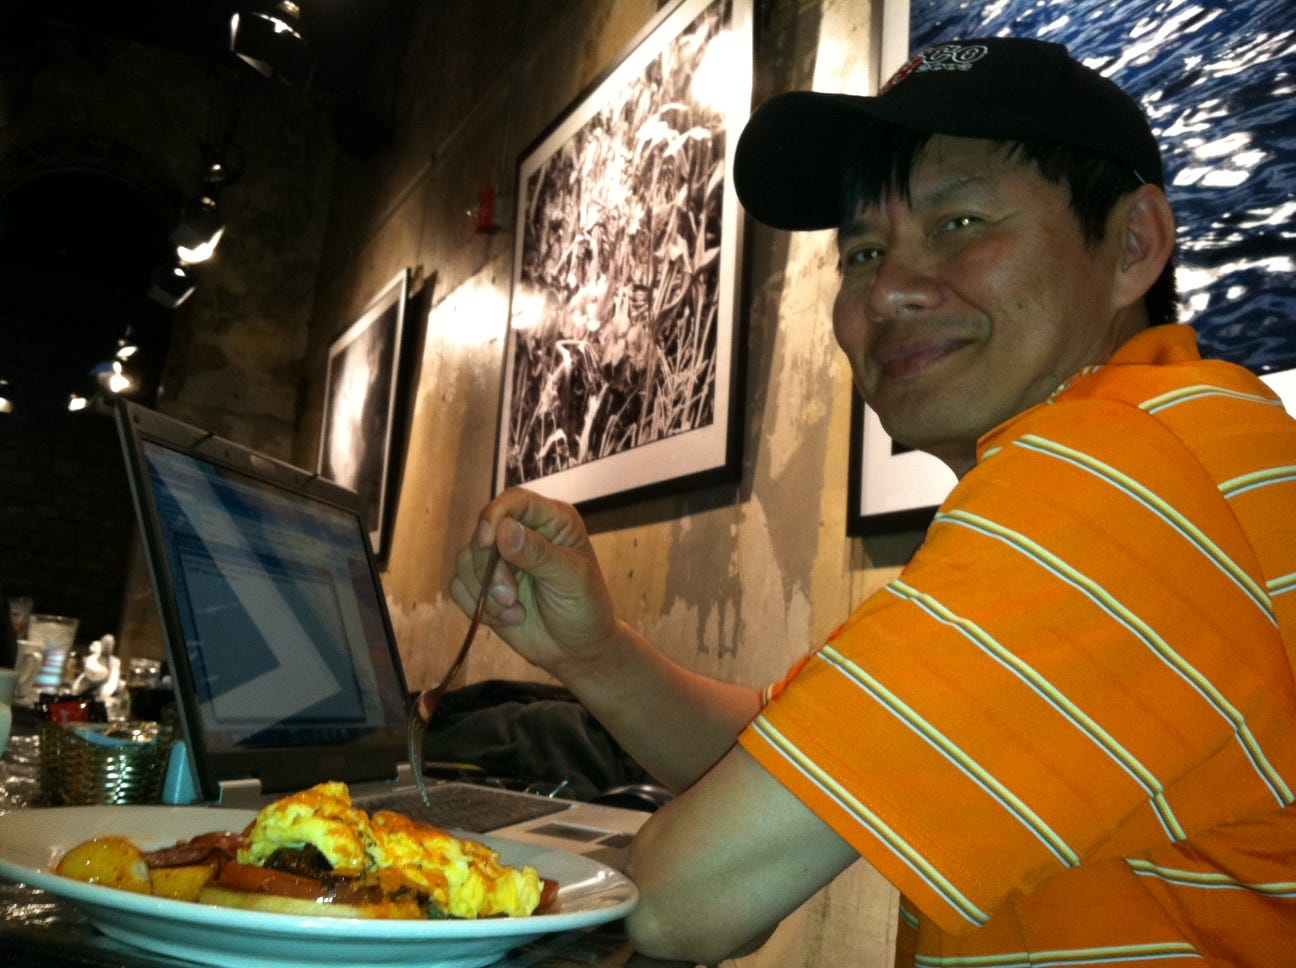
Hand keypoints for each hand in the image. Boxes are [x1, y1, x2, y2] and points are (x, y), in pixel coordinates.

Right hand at [450, 487, 618, 675]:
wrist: (576, 650)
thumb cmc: (585, 609)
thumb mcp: (571, 580)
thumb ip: (539, 554)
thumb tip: (503, 530)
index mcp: (551, 522)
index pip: (514, 501)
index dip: (494, 516)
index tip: (487, 542)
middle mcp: (523, 534)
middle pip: (482, 533)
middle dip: (489, 570)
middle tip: (511, 597)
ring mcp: (501, 560)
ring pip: (466, 559)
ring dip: (484, 591)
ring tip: (514, 611)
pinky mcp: (485, 586)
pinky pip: (458, 586)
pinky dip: (477, 606)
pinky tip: (507, 619)